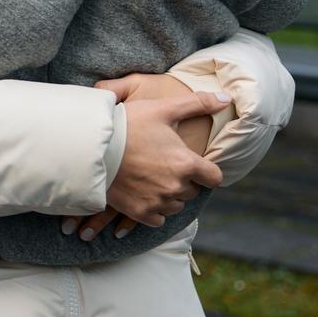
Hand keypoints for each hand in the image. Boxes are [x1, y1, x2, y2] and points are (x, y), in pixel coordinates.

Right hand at [63, 77, 225, 238]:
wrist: (90, 146)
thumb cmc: (128, 124)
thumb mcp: (163, 108)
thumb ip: (198, 103)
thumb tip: (227, 98)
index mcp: (186, 164)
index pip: (214, 178)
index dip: (205, 170)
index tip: (191, 163)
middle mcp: (176, 187)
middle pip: (193, 191)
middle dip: (184, 179)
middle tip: (163, 164)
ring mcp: (158, 202)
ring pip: (176, 205)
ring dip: (170, 194)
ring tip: (152, 176)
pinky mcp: (140, 213)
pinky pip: (158, 218)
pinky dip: (154, 208)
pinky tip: (143, 191)